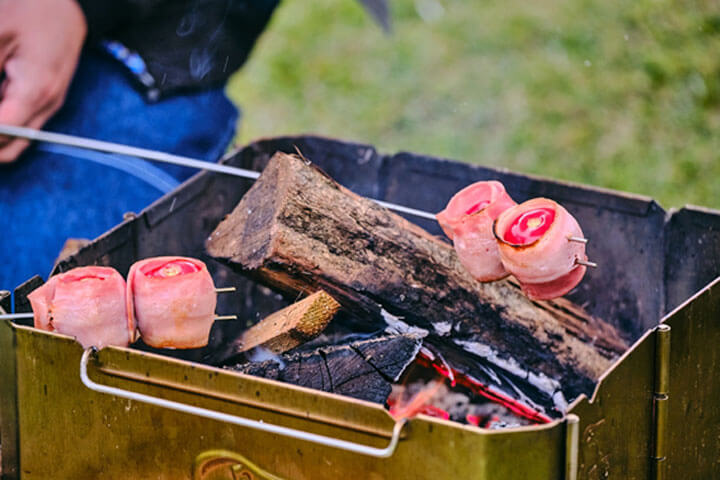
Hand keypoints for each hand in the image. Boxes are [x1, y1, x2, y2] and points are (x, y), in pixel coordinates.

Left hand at [0, 0, 86, 162]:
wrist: (66, 3)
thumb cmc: (32, 8)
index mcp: (37, 90)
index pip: (3, 130)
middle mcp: (47, 105)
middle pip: (9, 146)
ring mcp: (49, 104)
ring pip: (14, 139)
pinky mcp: (45, 98)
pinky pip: (20, 123)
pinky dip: (2, 123)